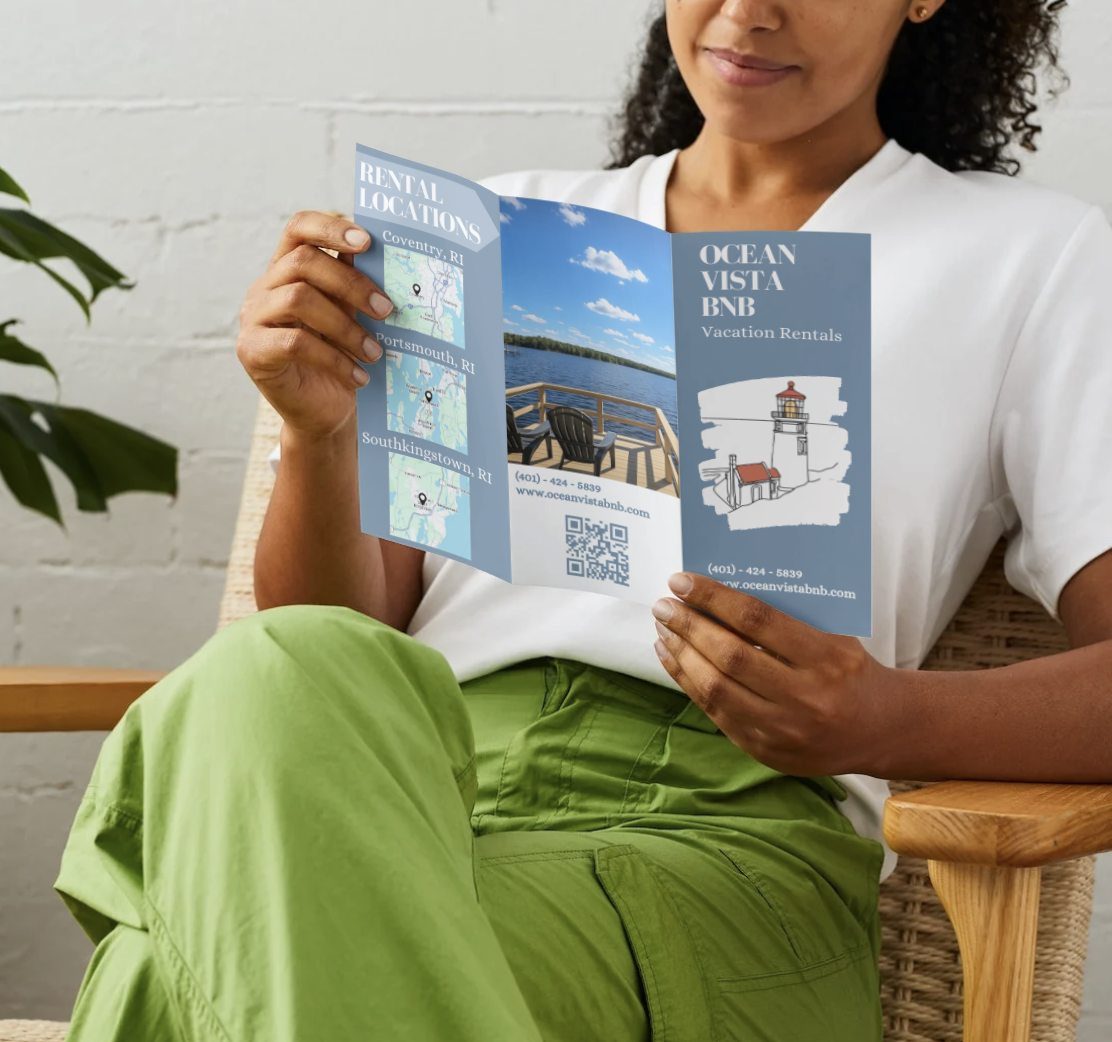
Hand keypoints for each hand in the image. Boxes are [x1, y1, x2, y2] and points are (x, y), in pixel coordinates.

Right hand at [236, 211, 393, 439]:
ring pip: (298, 299)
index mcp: (287, 269)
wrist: (325, 413)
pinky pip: (295, 343)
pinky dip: (334, 359)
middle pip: (303, 262)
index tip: (367, 242)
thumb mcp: (353, 316)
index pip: (299, 228)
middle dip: (351, 284)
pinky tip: (358, 376)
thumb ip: (356, 285)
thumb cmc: (342, 358)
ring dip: (345, 326)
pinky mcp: (252, 351)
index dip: (330, 227)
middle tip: (387, 310)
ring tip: (375, 352)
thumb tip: (384, 254)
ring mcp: (253, 317)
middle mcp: (264, 287)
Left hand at [651, 573, 896, 776]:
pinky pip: (716, 713)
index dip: (714, 598)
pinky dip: (689, 682)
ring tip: (664, 630)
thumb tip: (720, 593)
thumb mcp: (832, 635)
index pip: (757, 620)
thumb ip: (785, 618)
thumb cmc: (850, 670)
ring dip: (682, 654)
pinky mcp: (764, 751)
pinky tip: (674, 659)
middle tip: (663, 606)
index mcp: (826, 658)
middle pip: (730, 656)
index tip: (682, 581)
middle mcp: (806, 698)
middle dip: (689, 626)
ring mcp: (783, 731)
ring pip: (716, 688)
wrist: (879, 729)